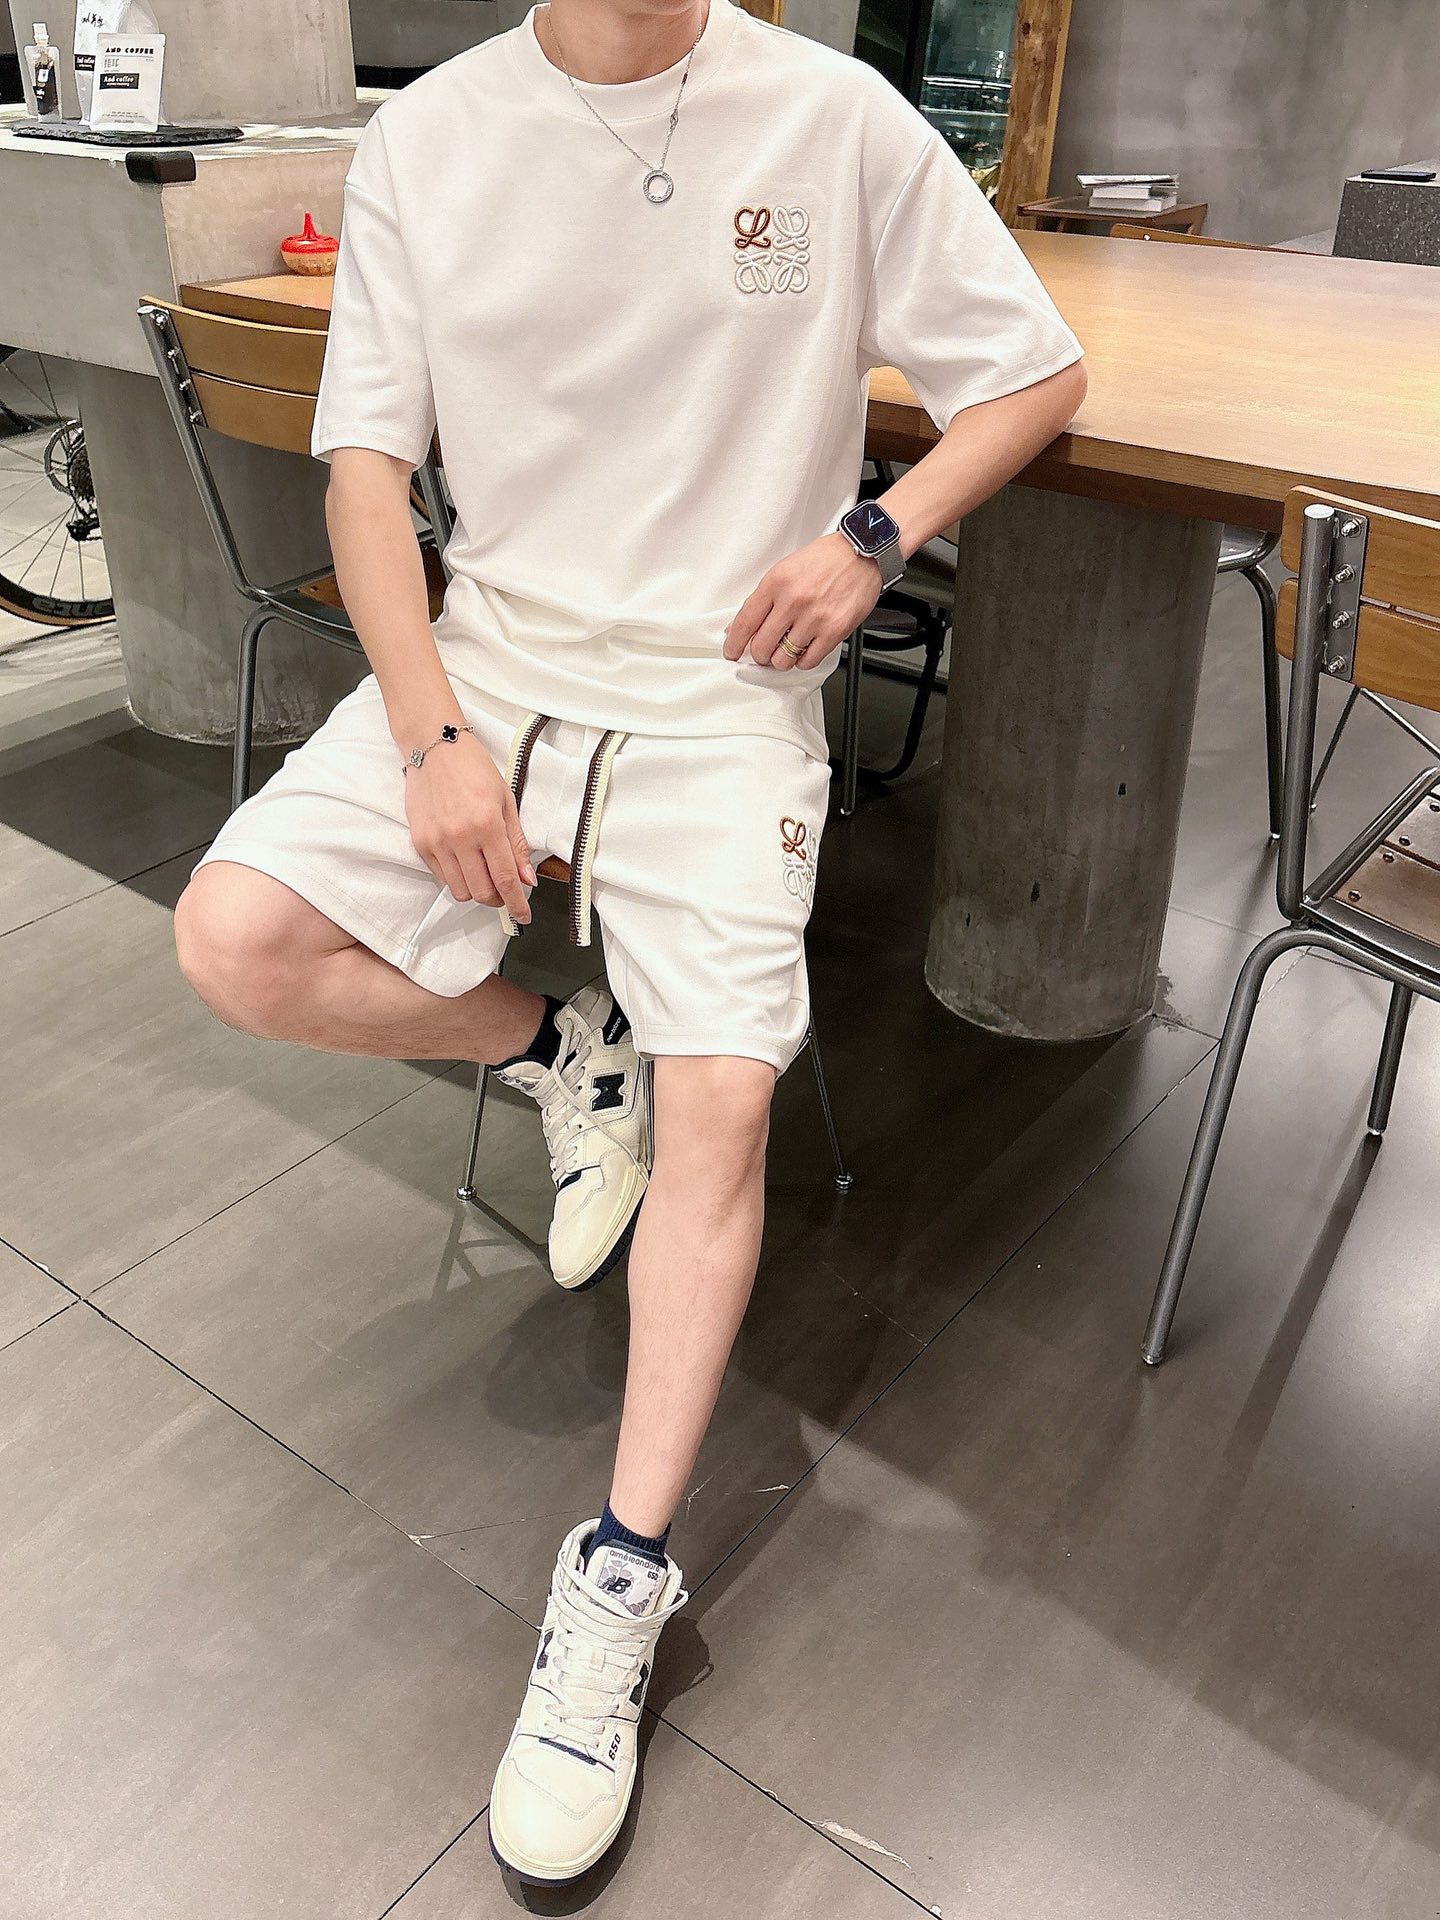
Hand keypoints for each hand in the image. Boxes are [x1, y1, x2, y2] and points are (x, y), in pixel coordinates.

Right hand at [404, 730, 535, 921]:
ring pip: (460, 890)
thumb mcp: (506, 801)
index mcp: (487, 825)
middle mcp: (460, 838)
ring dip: (477, 890)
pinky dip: (457, 877)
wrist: (435, 747)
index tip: (524, 916)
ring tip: (484, 874)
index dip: (517, 903)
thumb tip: (526, 878)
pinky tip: (465, 862)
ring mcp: (436, 842)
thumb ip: (516, 843)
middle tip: (506, 892)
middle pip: (481, 892)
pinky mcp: (420, 842)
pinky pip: (441, 876)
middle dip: (498, 899)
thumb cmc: (475, 769)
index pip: (505, 879)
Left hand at [722, 532, 885, 672]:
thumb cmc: (826, 560)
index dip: (734, 644)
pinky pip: (808, 661)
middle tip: (764, 650)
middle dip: (759, 654)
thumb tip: (743, 625)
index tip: (731, 651)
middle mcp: (793, 601)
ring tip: (787, 648)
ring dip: (781, 659)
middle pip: (761, 647)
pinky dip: (803, 660)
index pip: (745, 622)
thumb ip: (764, 598)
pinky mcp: (834, 630)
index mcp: (776, 583)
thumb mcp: (785, 570)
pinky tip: (805, 648)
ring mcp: (814, 618)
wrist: (862, 553)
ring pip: (783, 659)